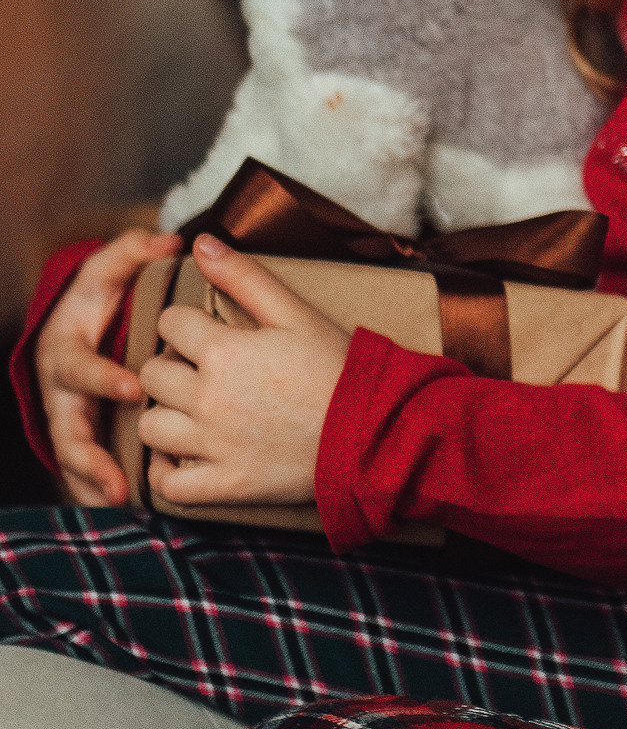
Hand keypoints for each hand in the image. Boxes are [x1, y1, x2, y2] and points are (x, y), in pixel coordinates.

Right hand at [35, 226, 180, 507]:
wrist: (78, 322)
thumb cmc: (100, 296)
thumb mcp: (110, 269)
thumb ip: (134, 251)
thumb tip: (170, 240)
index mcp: (65, 350)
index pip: (79, 367)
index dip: (101, 377)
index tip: (130, 387)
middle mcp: (60, 391)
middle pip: (66, 429)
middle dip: (90, 456)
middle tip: (119, 479)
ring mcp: (67, 418)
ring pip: (74, 458)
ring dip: (95, 483)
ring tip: (124, 506)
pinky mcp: (81, 436)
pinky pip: (86, 471)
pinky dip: (100, 491)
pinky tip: (129, 511)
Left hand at [139, 236, 348, 509]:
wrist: (374, 432)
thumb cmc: (338, 368)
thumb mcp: (296, 312)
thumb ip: (244, 276)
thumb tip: (201, 243)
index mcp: (223, 351)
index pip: (169, 323)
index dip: (186, 323)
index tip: (207, 333)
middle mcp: (207, 398)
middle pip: (152, 374)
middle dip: (171, 367)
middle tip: (201, 372)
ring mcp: (212, 445)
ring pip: (150, 427)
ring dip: (165, 416)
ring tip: (192, 412)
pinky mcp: (224, 485)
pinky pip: (169, 486)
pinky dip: (168, 472)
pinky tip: (186, 456)